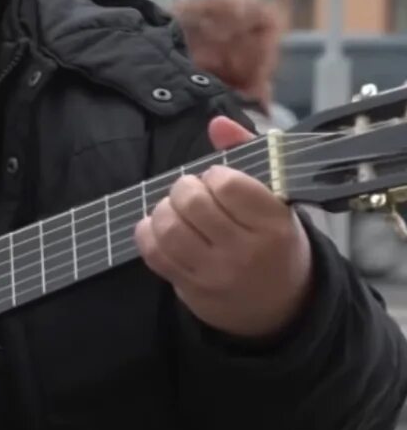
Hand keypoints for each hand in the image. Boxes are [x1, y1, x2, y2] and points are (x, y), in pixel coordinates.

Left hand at [135, 116, 312, 339]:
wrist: (280, 307)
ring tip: (177, 209)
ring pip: (169, 228)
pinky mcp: (190, 288)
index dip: (215, 175)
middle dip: (185, 187)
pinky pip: (153, 253)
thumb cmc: (276, 243)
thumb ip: (248, 155)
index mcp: (274, 224)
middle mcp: (244, 250)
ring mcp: (215, 273)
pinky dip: (148, 233)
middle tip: (192, 191)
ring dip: (164, 209)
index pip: (229, 185)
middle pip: (193, 204)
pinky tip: (161, 227)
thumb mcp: (277, 201)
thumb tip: (217, 122)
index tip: (219, 180)